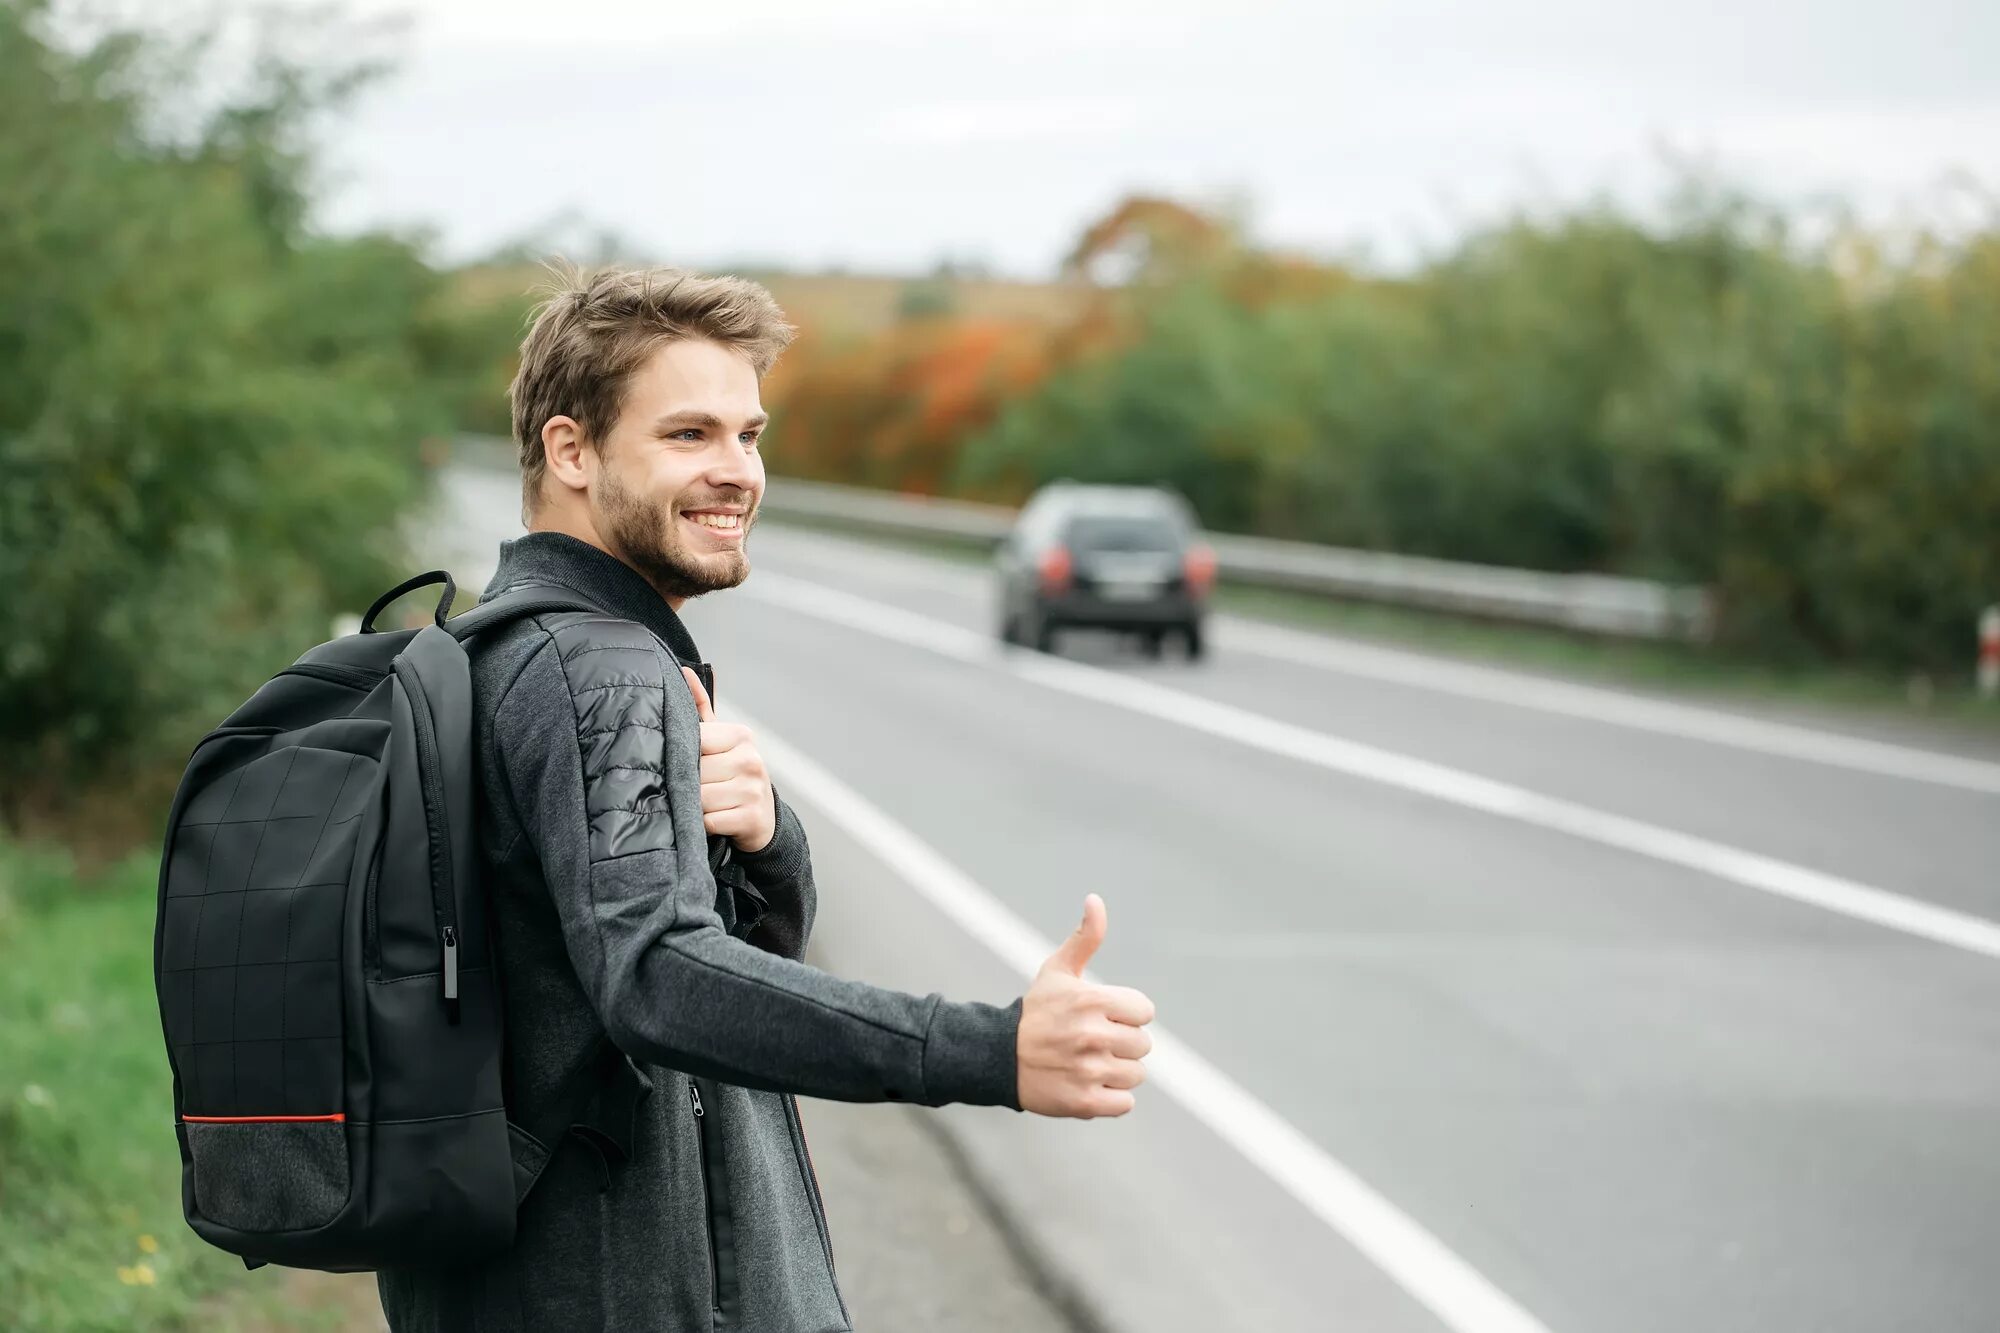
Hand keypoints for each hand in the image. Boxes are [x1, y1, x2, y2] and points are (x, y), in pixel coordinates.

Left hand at [680, 666, 777, 854]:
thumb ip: (699, 707)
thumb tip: (684, 671)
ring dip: (692, 807)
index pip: (695, 741)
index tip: (684, 764)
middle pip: (695, 773)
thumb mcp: (718, 740)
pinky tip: (710, 822)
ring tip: (700, 805)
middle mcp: (751, 760)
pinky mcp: (753, 818)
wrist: (762, 819)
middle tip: (691, 790)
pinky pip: (710, 822)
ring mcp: (754, 790)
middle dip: (686, 785)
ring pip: (699, 799)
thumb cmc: (731, 775)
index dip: (683, 757)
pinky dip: (703, 826)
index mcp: (741, 736)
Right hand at [1018, 894, 1154, 1118]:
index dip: (1126, 1014)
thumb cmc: (1036, 1012)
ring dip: (1117, 1071)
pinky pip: (1124, 1103)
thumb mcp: (1057, 970)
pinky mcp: (1084, 1103)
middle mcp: (1092, 1035)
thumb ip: (1085, 937)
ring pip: (1136, 1075)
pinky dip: (1111, 1098)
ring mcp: (1088, 1071)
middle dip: (1122, 1043)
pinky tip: (1088, 1085)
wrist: (997, 1057)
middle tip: (1093, 1042)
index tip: (1102, 1016)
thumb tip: (1096, 899)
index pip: (1144, 1011)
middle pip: (1143, 1045)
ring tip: (1088, 1063)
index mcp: (1091, 1000)